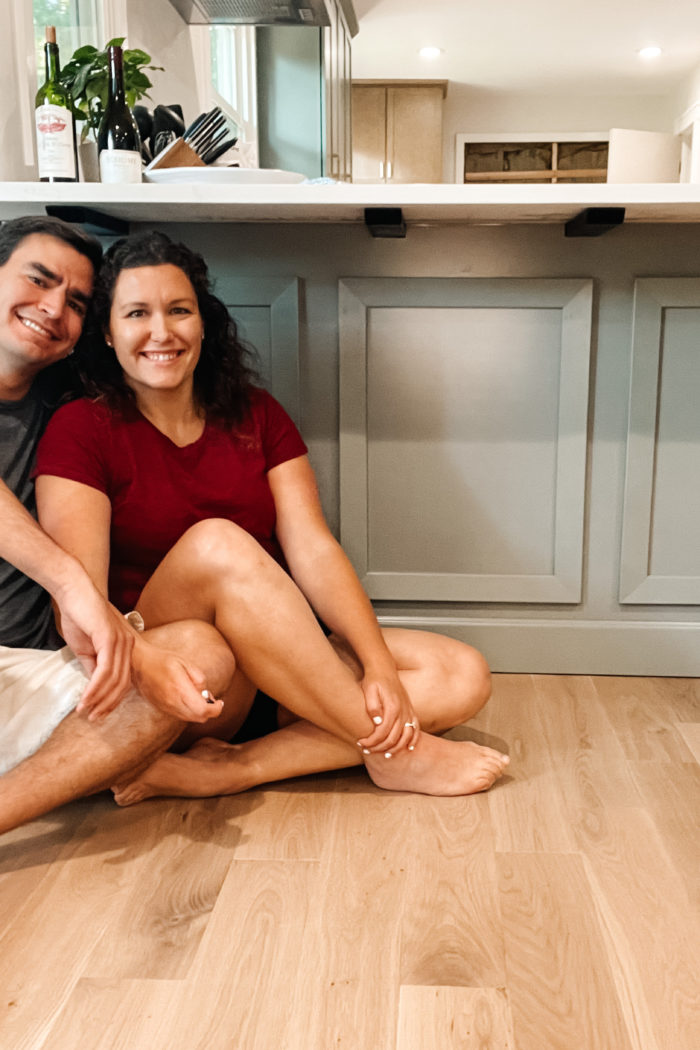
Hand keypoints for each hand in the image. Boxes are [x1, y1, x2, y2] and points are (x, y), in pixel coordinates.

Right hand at [54, 577, 133, 718]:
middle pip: (123, 684)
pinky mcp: (110, 639)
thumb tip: (93, 687)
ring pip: (114, 680)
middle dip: (107, 704)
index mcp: (125, 648)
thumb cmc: (79, 617)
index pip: (124, 681)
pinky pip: (105, 670)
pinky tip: (85, 698)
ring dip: (98, 699)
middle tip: (92, 718)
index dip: (111, 700)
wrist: (73, 593)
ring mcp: (122, 642)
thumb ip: (92, 666)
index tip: (97, 713)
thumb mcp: (86, 649)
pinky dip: (95, 687)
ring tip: (85, 711)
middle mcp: (128, 646)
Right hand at [127, 635, 224, 724]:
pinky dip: (189, 711)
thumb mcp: (186, 662)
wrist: (139, 664)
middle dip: (209, 711)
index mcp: (180, 689)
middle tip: (210, 698)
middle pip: (199, 718)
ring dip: (199, 712)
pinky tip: (187, 698)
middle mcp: (172, 702)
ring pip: (190, 718)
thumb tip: (206, 694)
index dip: (216, 710)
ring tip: (198, 696)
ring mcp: (166, 707)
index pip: (203, 710)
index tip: (220, 703)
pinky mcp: (161, 709)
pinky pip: (180, 716)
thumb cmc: (164, 660)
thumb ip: (200, 679)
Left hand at [356, 672, 419, 755]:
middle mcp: (403, 711)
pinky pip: (416, 729)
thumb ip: (373, 707)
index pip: (382, 733)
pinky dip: (413, 740)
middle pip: (394, 738)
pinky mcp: (411, 710)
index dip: (371, 741)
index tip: (361, 743)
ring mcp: (409, 711)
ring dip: (396, 748)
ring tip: (386, 755)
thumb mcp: (369, 691)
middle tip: (368, 750)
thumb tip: (377, 723)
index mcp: (392, 707)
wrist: (384, 668)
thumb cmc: (374, 680)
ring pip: (406, 737)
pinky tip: (408, 748)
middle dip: (380, 748)